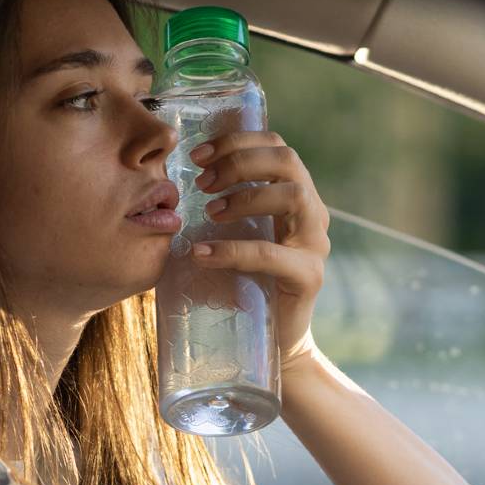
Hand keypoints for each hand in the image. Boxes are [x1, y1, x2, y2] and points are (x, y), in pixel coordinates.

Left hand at [189, 131, 330, 374]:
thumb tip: (169, 184)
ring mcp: (315, 244)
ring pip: (291, 197)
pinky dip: (234, 250)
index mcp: (296, 196)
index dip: (238, 141)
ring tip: (208, 213)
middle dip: (240, 162)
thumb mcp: (234, 237)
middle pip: (288, 162)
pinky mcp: (309, 276)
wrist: (274, 342)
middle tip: (202, 183)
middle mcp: (313, 213)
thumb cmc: (245, 284)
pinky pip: (272, 254)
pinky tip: (203, 254)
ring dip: (244, 197)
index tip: (198, 154)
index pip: (277, 147)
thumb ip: (221, 208)